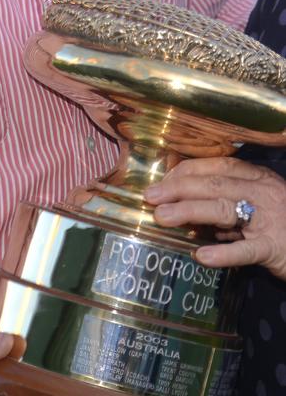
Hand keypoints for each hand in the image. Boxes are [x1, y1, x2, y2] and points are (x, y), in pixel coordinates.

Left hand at [144, 156, 285, 280]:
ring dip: (189, 212)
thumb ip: (225, 202)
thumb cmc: (283, 224)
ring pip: (223, 209)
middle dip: (177, 189)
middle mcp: (262, 191)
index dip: (184, 172)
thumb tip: (185, 207)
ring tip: (162, 218)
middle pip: (212, 184)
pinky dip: (223, 252)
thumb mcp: (255, 204)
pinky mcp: (274, 248)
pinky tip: (201, 256)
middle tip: (150, 198)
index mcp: (256, 176)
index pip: (214, 166)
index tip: (160, 182)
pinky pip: (246, 250)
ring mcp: (269, 219)